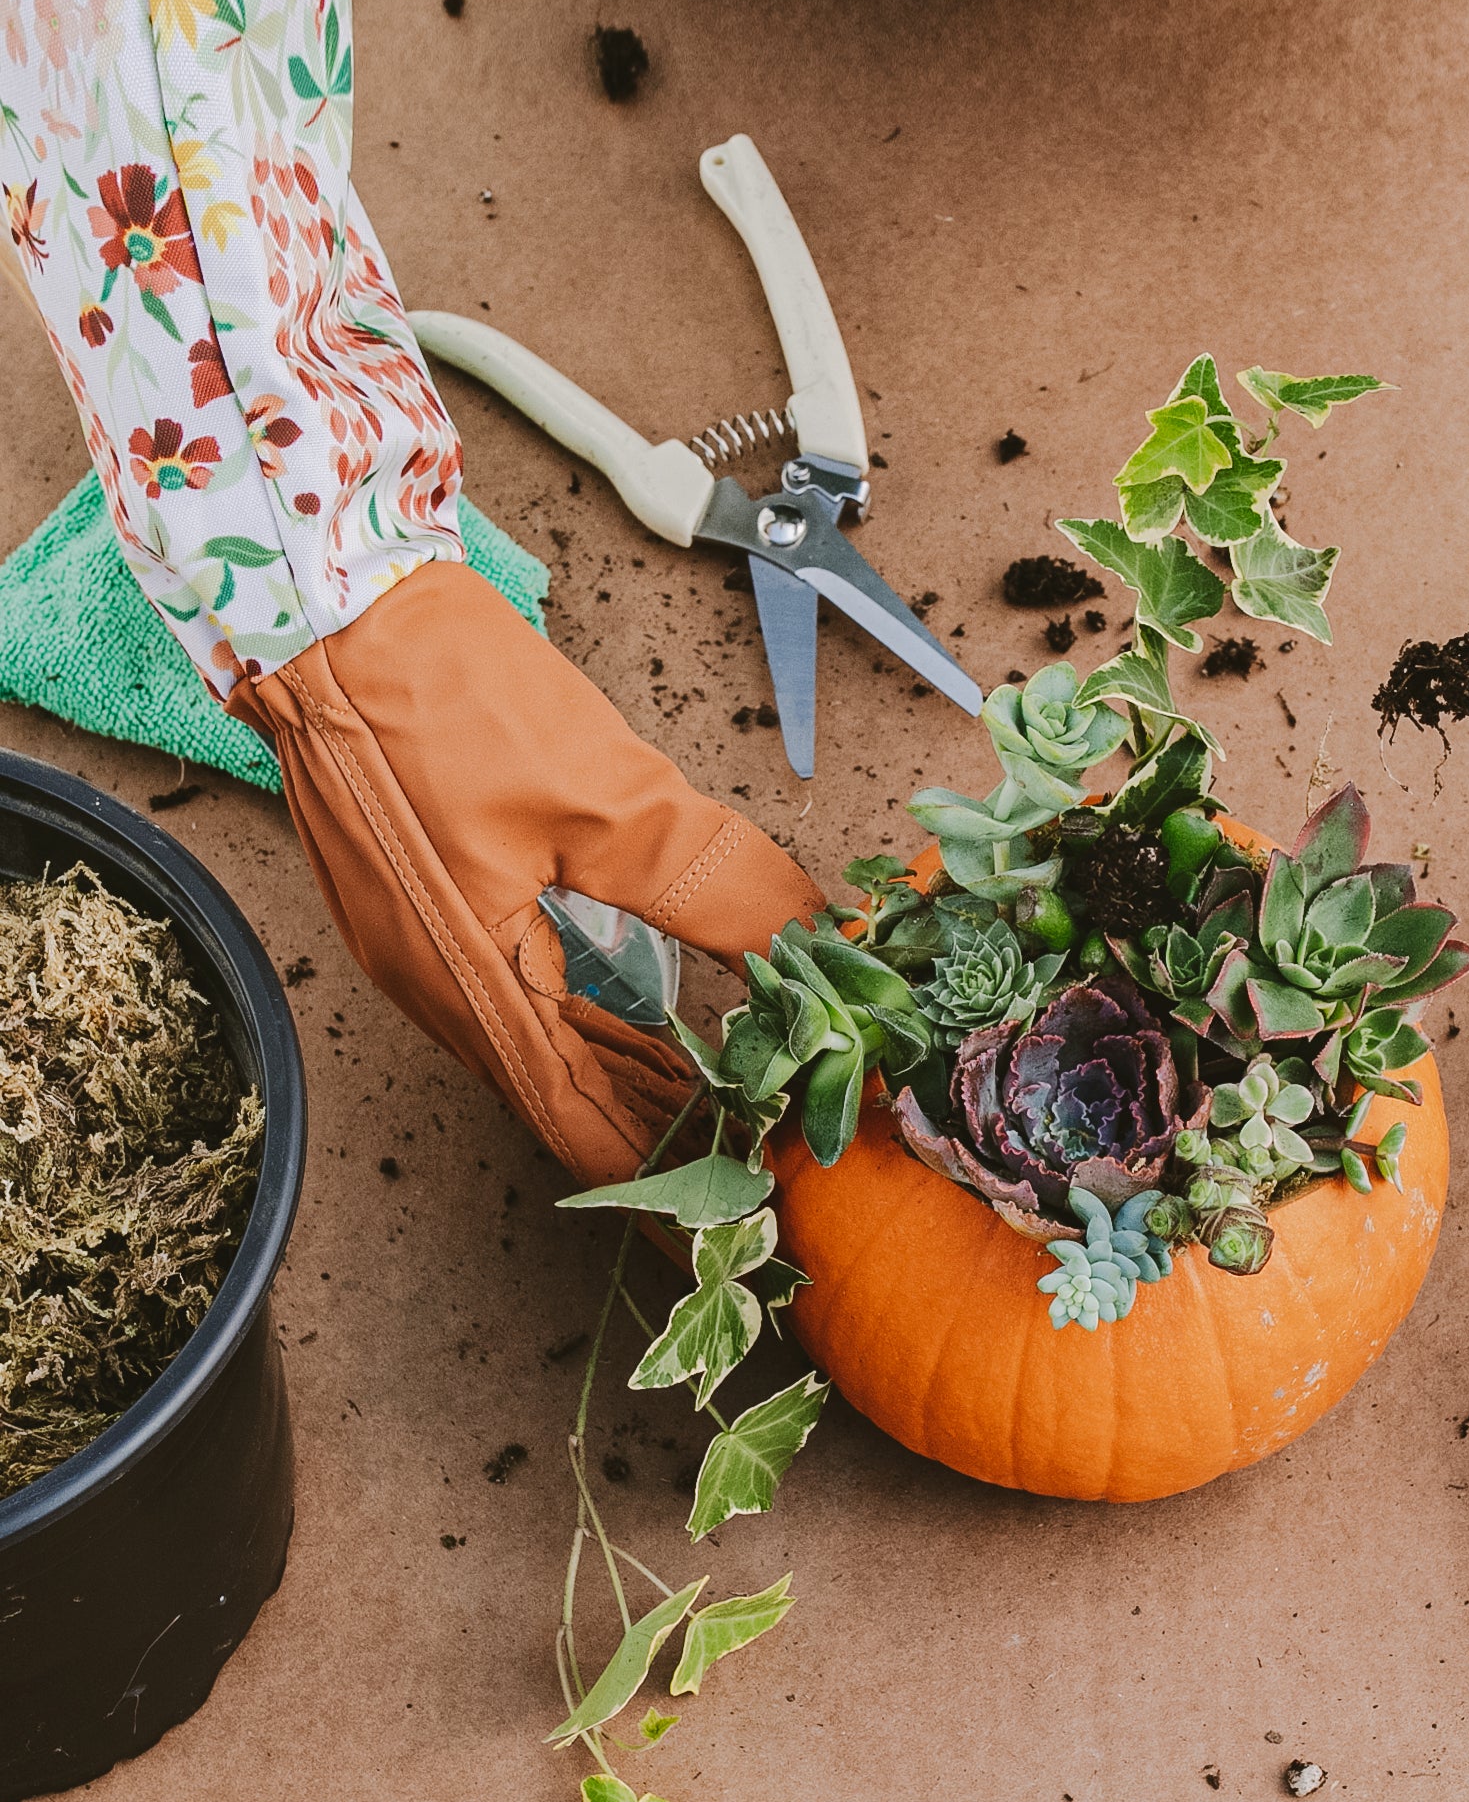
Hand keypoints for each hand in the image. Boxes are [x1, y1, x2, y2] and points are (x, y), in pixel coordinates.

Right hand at [231, 565, 824, 1185]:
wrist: (325, 601)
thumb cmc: (446, 693)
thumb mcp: (604, 793)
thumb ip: (712, 880)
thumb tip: (811, 938)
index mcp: (469, 983)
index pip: (577, 1123)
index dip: (659, 1174)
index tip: (732, 1200)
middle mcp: (435, 985)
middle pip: (562, 1095)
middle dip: (660, 1127)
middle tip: (755, 1144)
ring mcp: (420, 947)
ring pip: (542, 1047)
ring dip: (629, 1075)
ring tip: (723, 1097)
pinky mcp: (424, 903)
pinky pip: (519, 996)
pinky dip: (590, 1021)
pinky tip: (649, 1024)